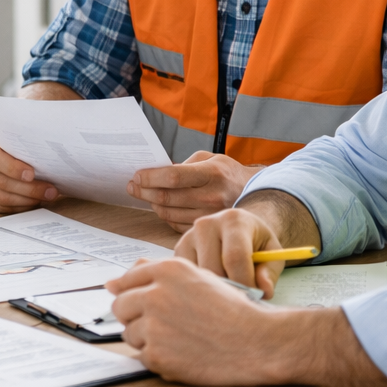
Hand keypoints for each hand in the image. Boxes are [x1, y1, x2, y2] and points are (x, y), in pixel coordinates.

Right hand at [0, 133, 58, 213]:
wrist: (11, 155)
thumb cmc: (21, 146)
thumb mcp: (23, 139)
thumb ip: (29, 144)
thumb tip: (48, 155)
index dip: (12, 167)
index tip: (31, 174)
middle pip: (1, 181)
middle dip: (29, 188)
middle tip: (50, 190)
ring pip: (2, 197)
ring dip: (27, 199)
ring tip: (47, 196)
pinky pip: (2, 207)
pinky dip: (21, 207)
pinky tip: (35, 202)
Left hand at [106, 257, 284, 385]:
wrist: (255, 341)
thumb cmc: (230, 310)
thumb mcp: (197, 277)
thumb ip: (155, 273)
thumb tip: (112, 281)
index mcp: (167, 270)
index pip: (126, 280)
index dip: (132, 294)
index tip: (138, 303)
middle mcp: (156, 294)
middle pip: (120, 306)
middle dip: (135, 316)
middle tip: (161, 325)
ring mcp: (154, 325)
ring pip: (129, 333)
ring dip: (146, 338)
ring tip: (178, 339)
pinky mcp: (157, 355)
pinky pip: (142, 356)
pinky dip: (158, 358)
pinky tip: (182, 353)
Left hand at [127, 151, 260, 232]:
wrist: (253, 193)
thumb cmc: (226, 173)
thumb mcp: (209, 159)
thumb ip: (183, 165)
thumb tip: (156, 173)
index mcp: (211, 173)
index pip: (173, 177)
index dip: (151, 177)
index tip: (137, 176)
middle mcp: (211, 196)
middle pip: (167, 197)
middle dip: (144, 191)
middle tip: (133, 186)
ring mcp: (210, 215)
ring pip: (169, 213)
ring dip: (152, 204)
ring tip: (146, 195)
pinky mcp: (208, 228)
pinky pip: (176, 225)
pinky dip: (165, 215)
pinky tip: (161, 206)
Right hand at [173, 205, 299, 297]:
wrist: (238, 229)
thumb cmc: (256, 243)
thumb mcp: (271, 253)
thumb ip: (269, 272)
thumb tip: (263, 291)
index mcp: (234, 220)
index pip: (235, 257)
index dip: (245, 283)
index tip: (254, 297)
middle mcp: (206, 224)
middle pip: (214, 269)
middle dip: (230, 289)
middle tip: (242, 297)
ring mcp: (188, 236)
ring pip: (198, 276)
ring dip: (215, 289)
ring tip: (230, 288)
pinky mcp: (178, 250)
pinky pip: (187, 277)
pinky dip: (202, 286)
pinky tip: (215, 284)